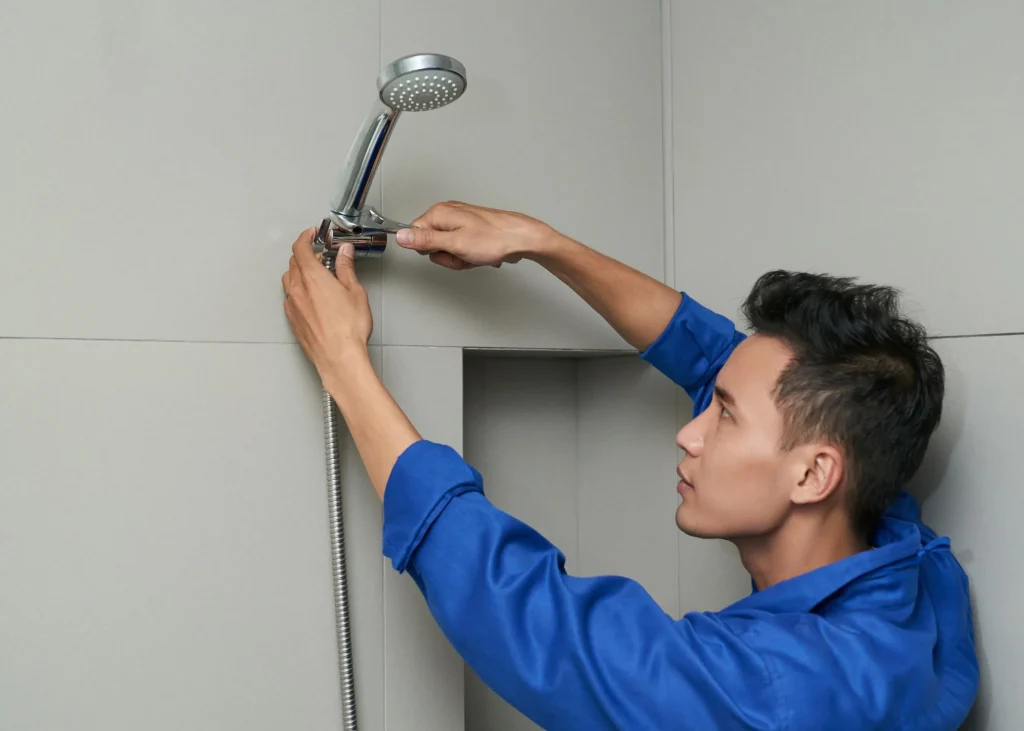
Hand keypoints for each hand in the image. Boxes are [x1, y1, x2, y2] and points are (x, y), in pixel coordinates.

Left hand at [282, 227, 371, 383]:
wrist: (339, 358)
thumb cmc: (348, 330)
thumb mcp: (355, 292)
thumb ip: (346, 269)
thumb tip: (344, 253)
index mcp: (313, 277)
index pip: (300, 248)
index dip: (305, 237)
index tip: (312, 234)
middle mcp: (298, 289)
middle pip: (294, 262)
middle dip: (306, 255)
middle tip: (321, 256)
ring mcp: (292, 305)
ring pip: (289, 279)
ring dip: (300, 272)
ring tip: (317, 277)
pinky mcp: (292, 319)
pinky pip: (290, 297)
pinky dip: (299, 290)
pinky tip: (313, 297)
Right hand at [394, 201, 557, 269]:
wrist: (522, 239)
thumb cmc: (495, 239)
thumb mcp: (455, 243)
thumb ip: (425, 240)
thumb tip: (401, 236)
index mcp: (440, 213)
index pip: (415, 235)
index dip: (429, 250)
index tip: (445, 251)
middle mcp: (448, 214)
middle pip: (431, 245)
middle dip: (448, 257)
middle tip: (463, 254)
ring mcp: (461, 223)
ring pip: (448, 250)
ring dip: (461, 259)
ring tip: (474, 254)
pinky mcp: (471, 231)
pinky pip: (461, 250)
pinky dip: (470, 256)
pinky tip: (480, 254)